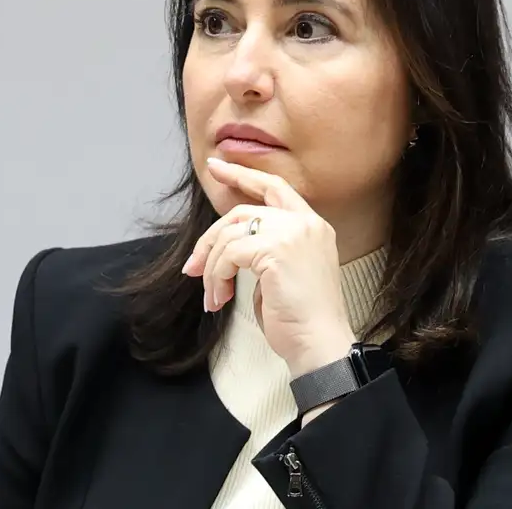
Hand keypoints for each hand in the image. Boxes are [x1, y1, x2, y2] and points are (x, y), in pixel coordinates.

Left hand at [183, 157, 355, 376]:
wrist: (319, 344)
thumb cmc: (301, 320)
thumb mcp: (283, 275)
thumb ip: (264, 252)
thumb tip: (228, 252)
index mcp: (313, 226)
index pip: (274, 187)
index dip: (243, 174)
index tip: (216, 166)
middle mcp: (306, 224)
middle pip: (242, 211)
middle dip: (210, 238)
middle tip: (192, 266)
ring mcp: (293, 234)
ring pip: (230, 233)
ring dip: (212, 267)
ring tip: (212, 296)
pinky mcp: (277, 250)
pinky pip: (229, 254)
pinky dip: (217, 276)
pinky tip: (220, 298)